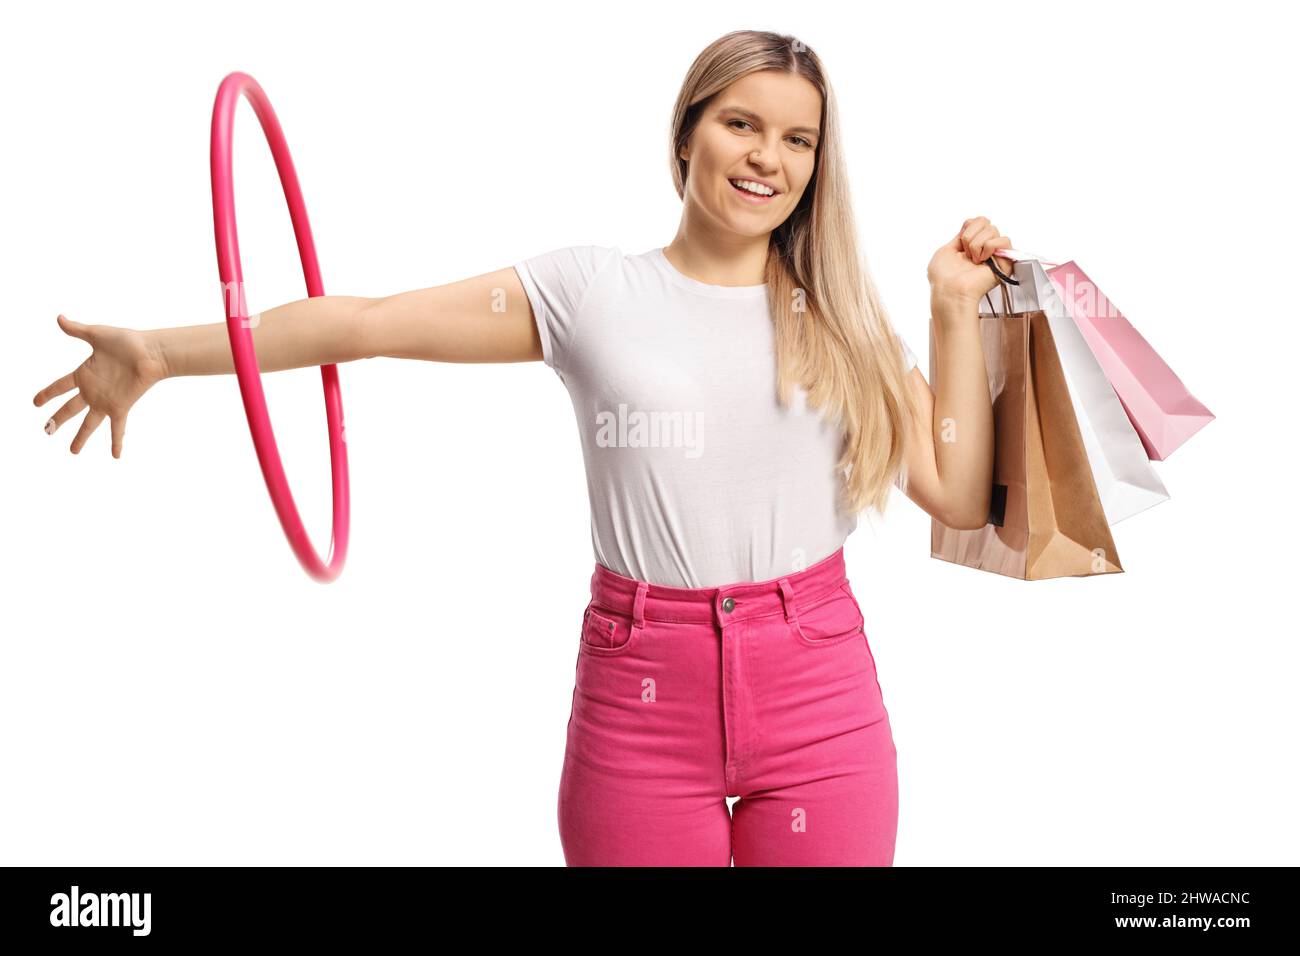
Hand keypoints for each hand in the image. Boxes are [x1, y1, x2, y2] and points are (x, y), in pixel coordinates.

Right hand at [32, 315, 166, 457]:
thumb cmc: (127, 341)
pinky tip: (116, 455)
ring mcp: (106, 400)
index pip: (59, 386)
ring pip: (89, 424)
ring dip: (81, 438)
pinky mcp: (121, 407)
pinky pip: (118, 428)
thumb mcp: (97, 335)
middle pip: (70, 409)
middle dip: (57, 420)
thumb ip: (77, 330)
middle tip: (46, 430)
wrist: (151, 352)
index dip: (47, 394)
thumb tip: (59, 318)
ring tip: (73, 451)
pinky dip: (117, 441)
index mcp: (84, 374)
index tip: (35, 402)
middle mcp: (93, 390)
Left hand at [926, 216, 1013, 306]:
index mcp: (971, 246)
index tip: (960, 245)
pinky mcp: (1005, 261)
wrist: (950, 291)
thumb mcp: (945, 250)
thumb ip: (960, 235)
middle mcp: (984, 249)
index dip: (967, 229)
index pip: (977, 221)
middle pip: (984, 222)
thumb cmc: (944, 278)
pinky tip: (983, 261)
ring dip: (977, 245)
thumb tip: (970, 224)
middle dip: (970, 237)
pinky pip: (1004, 240)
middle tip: (967, 255)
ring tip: (974, 261)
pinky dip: (990, 247)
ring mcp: (995, 254)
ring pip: (992, 230)